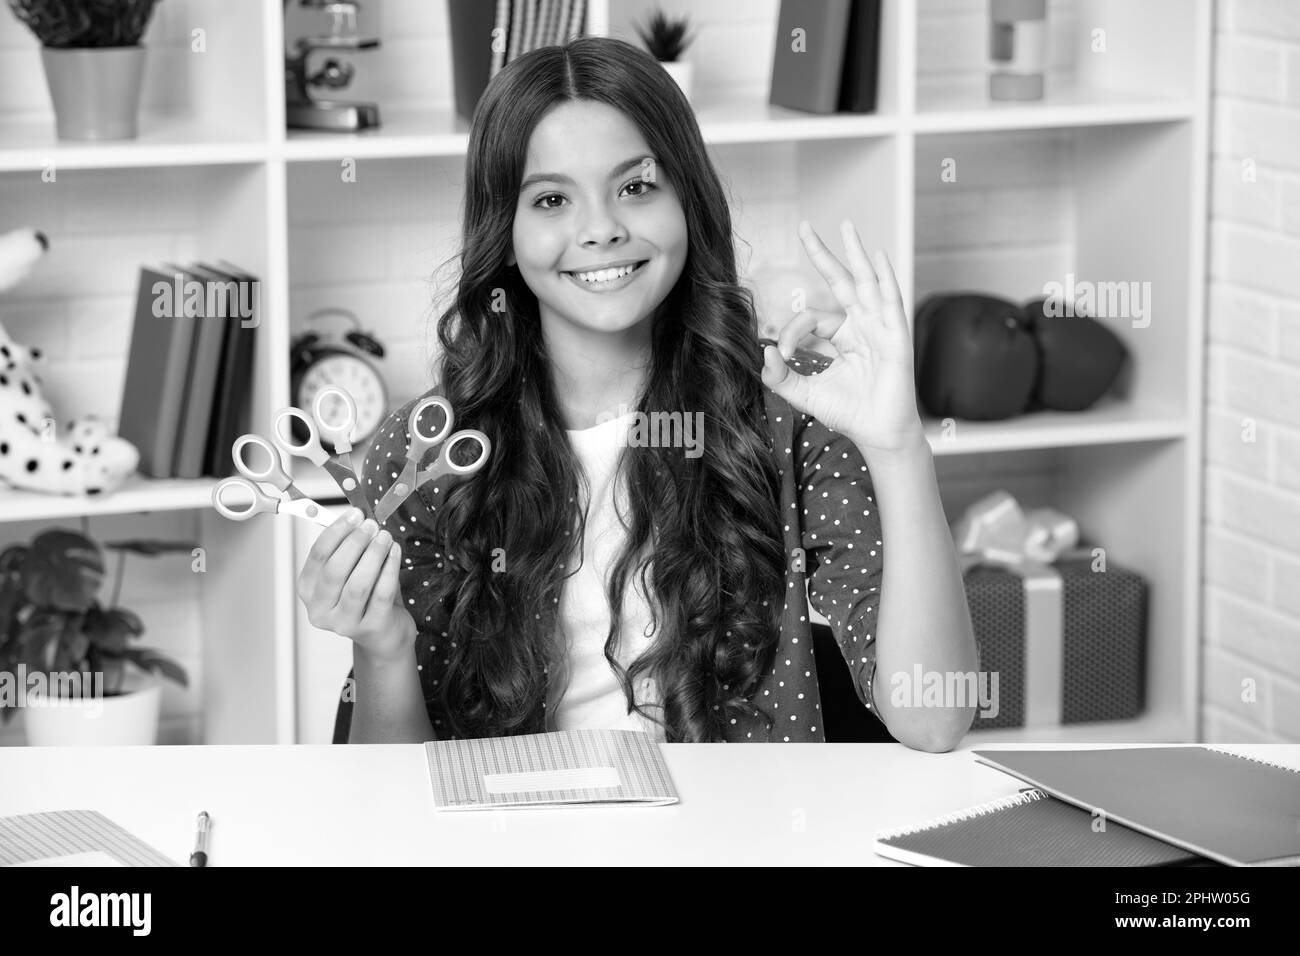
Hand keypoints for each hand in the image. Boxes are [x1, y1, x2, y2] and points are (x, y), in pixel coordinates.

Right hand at [296, 508, 415, 661]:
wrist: (383, 633)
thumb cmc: (364, 596)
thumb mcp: (348, 571)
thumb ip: (346, 547)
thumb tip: (356, 517)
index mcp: (308, 591)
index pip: (317, 556)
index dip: (336, 532)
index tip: (354, 514)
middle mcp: (320, 610)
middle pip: (335, 571)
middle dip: (355, 543)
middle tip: (371, 525)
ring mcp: (344, 623)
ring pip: (358, 584)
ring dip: (373, 555)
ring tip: (385, 536)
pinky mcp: (371, 628)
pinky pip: (381, 594)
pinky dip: (390, 569)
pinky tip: (396, 552)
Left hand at [760, 220, 924, 457]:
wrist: (877, 433)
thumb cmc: (848, 413)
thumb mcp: (805, 394)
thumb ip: (780, 378)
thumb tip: (762, 353)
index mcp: (842, 336)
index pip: (811, 318)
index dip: (791, 331)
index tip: (781, 353)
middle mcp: (862, 325)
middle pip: (840, 281)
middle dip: (823, 254)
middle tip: (806, 227)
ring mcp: (880, 327)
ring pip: (865, 282)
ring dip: (855, 253)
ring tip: (846, 225)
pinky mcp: (895, 335)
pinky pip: (890, 299)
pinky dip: (886, 276)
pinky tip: (878, 255)